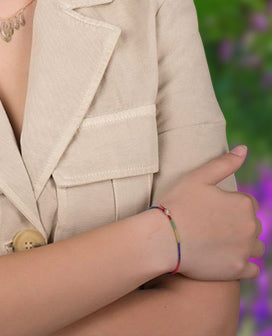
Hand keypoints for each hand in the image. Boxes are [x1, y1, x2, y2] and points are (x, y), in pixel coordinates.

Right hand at [157, 145, 264, 280]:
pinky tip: (224, 258)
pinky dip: (243, 264)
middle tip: (210, 224)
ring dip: (243, 244)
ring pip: (255, 247)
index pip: (246, 203)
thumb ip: (224, 163)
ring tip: (218, 241)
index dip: (228, 204)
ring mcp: (246, 251)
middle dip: (237, 224)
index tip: (210, 208)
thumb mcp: (198, 177)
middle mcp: (251, 227)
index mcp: (243, 204)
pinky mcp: (238, 270)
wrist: (164, 238)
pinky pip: (252, 269)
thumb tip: (244, 149)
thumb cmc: (178, 204)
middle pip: (252, 225)